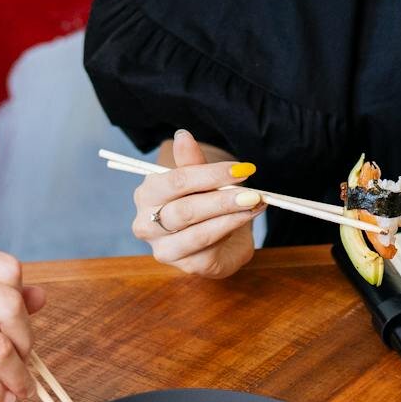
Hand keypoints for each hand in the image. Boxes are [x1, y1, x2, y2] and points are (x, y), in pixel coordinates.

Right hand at [131, 130, 262, 277]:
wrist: (217, 237)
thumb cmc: (203, 203)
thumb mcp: (198, 180)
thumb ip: (191, 162)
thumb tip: (182, 135)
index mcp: (147, 195)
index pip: (175, 183)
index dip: (209, 175)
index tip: (240, 169)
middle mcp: (147, 224)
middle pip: (185, 211)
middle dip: (222, 200)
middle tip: (252, 192)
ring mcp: (165, 249)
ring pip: (198, 233)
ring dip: (230, 217)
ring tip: (254, 204)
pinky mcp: (187, 266)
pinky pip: (210, 249)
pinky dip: (232, 231)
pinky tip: (246, 218)